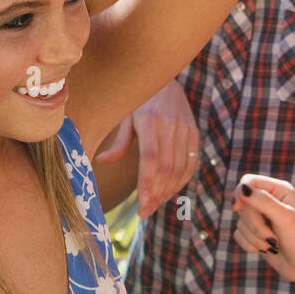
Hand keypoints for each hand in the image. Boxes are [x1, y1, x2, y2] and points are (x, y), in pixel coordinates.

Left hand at [95, 79, 200, 218]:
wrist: (168, 81)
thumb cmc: (140, 101)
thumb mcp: (126, 117)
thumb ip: (118, 142)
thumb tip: (100, 161)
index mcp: (150, 120)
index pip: (150, 157)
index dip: (147, 181)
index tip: (141, 202)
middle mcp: (170, 125)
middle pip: (165, 168)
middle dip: (155, 194)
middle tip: (143, 212)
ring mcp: (185, 130)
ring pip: (179, 169)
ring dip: (167, 192)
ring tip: (152, 206)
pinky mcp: (194, 134)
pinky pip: (190, 164)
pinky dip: (180, 182)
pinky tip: (168, 192)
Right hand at [231, 174, 294, 287]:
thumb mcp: (284, 217)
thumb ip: (263, 201)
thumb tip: (242, 190)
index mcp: (279, 190)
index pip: (249, 182)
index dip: (240, 193)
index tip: (238, 208)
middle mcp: (269, 201)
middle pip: (242, 204)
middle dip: (254, 224)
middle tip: (272, 237)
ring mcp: (262, 218)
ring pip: (240, 222)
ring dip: (255, 238)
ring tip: (273, 244)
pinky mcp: (256, 234)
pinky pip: (239, 235)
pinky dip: (250, 245)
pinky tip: (266, 250)